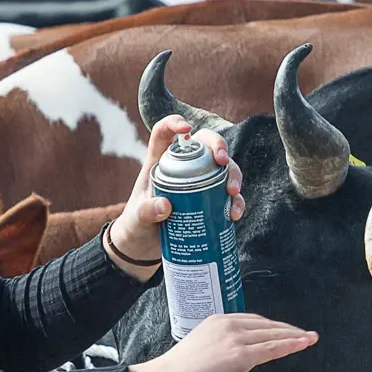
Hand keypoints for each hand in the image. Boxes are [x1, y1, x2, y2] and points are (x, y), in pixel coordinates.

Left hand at [103, 115, 245, 280]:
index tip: (186, 129)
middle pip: (204, 144)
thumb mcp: (137, 220)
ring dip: (233, 175)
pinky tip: (235, 214)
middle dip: (218, 146)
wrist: (143, 249)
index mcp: (158, 163)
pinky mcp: (209, 201)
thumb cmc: (136, 226)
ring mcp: (199, 183)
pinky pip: (228, 196)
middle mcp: (182, 167)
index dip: (174, 123)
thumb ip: (146, 212)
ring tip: (233, 192)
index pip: (164, 133)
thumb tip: (166, 206)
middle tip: (222, 161)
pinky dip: (236, 202)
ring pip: (222, 168)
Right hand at [127, 313, 317, 371]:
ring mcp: (234, 339)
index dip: (271, 326)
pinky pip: (272, 348)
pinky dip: (291, 345)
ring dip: (295, 336)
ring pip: (272, 334)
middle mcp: (227, 325)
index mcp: (216, 321)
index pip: (252, 320)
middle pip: (266, 324)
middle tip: (304, 334)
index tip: (283, 331)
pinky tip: (303, 344)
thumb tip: (226, 362)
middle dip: (287, 329)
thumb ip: (216, 350)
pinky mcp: (239, 355)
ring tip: (310, 339)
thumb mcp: (198, 352)